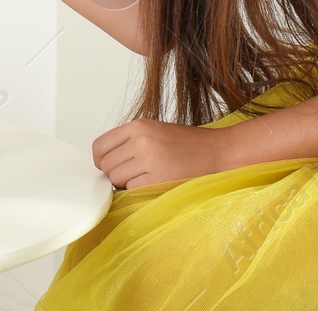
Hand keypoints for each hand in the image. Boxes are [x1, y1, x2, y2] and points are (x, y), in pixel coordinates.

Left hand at [91, 118, 233, 189]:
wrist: (218, 152)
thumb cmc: (188, 145)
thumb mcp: (154, 132)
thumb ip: (129, 142)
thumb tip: (105, 162)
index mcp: (137, 126)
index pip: (100, 146)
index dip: (101, 160)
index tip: (109, 167)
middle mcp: (140, 140)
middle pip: (106, 165)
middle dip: (115, 174)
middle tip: (132, 175)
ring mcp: (149, 159)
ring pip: (116, 179)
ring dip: (126, 184)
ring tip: (146, 178)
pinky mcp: (158, 179)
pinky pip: (132, 190)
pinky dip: (138, 191)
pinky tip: (154, 184)